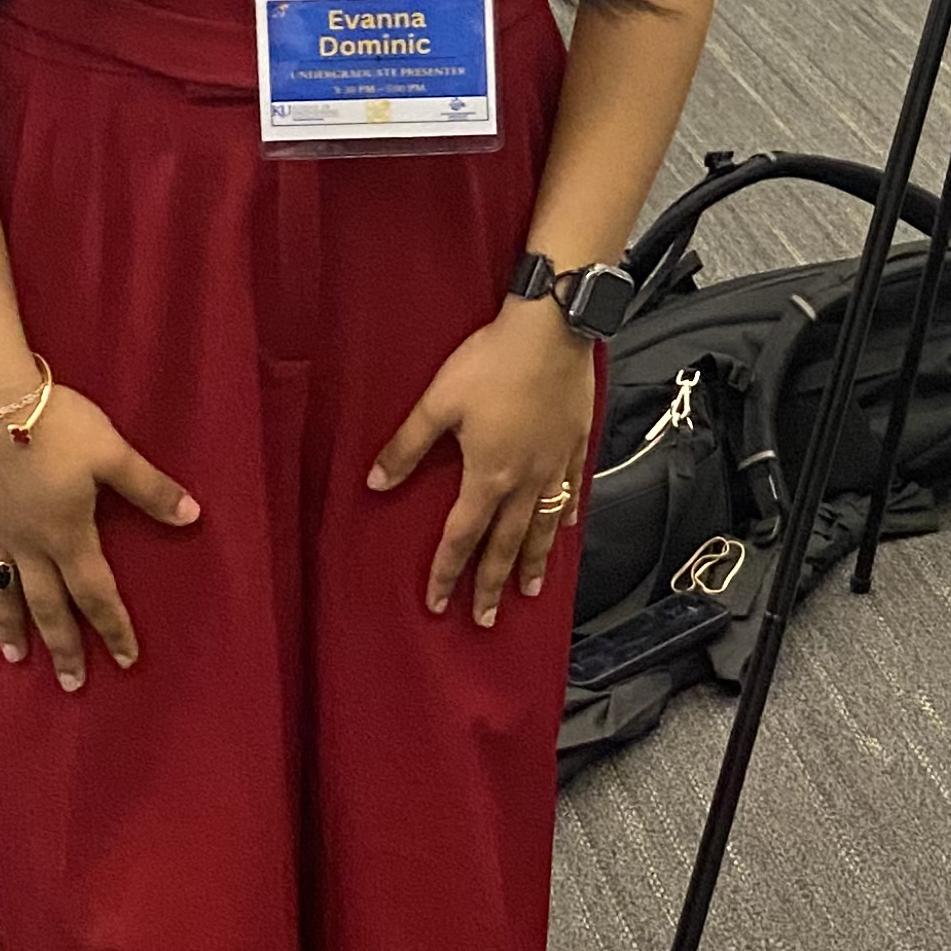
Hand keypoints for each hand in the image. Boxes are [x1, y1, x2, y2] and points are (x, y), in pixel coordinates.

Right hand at [0, 383, 198, 691]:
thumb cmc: (54, 424)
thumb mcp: (112, 453)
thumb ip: (149, 488)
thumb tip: (192, 516)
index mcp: (68, 535)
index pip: (96, 594)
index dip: (113, 628)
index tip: (125, 661)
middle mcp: (29, 544)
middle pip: (47, 606)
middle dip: (63, 647)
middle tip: (70, 683)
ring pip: (3, 591)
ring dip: (11, 626)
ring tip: (15, 659)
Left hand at [368, 297, 594, 626]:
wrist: (552, 330)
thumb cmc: (492, 363)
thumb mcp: (439, 402)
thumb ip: (407, 446)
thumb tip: (375, 483)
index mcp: (488, 476)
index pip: (462, 537)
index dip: (447, 572)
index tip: (436, 603)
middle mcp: (524, 482)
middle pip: (505, 545)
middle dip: (491, 585)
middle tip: (485, 619)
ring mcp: (555, 466)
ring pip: (542, 528)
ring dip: (533, 562)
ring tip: (529, 591)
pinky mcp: (575, 445)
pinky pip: (571, 492)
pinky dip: (564, 516)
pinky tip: (563, 529)